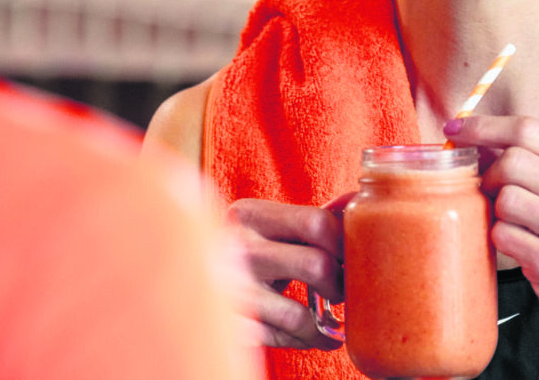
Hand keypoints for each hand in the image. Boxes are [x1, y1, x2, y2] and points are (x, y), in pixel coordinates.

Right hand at [225, 195, 351, 349]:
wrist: (181, 272)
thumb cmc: (245, 250)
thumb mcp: (270, 225)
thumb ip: (313, 217)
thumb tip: (357, 197)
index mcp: (250, 214)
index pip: (318, 223)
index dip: (347, 244)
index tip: (354, 257)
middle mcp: (235, 248)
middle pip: (316, 265)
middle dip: (340, 285)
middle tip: (340, 291)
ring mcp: (226, 291)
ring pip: (299, 315)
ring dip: (323, 325)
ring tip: (329, 324)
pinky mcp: (225, 326)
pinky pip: (280, 341)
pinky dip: (301, 341)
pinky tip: (306, 335)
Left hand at [444, 115, 538, 356]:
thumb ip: (538, 165)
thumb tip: (477, 138)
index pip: (528, 129)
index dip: (484, 127)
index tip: (455, 130)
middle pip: (512, 161)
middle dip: (488, 176)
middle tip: (489, 195)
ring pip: (505, 199)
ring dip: (497, 214)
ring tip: (515, 227)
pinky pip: (505, 236)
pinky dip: (502, 241)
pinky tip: (522, 251)